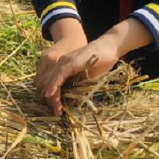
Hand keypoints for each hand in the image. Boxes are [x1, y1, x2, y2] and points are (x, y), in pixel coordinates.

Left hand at [36, 19, 151, 114]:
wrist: (109, 47)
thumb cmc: (100, 62)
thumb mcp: (88, 79)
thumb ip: (78, 88)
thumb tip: (70, 102)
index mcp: (64, 67)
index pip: (52, 83)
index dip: (52, 97)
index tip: (53, 109)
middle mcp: (61, 63)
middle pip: (49, 82)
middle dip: (50, 98)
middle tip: (54, 112)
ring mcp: (65, 61)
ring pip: (52, 79)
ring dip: (52, 94)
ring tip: (53, 107)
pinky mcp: (71, 61)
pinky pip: (59, 73)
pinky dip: (54, 84)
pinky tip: (50, 93)